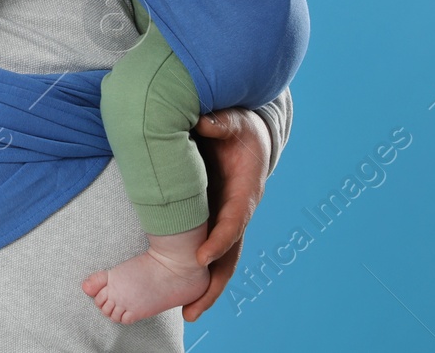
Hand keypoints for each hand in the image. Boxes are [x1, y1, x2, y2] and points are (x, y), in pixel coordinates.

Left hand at [180, 108, 271, 322]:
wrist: (251, 135)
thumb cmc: (242, 129)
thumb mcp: (235, 120)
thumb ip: (221, 123)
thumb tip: (203, 123)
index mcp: (245, 192)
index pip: (233, 222)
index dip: (218, 241)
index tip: (200, 259)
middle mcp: (239, 212)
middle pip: (230, 255)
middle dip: (214, 284)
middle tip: (193, 310)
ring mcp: (228, 220)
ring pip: (222, 260)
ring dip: (208, 288)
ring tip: (189, 314)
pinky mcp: (216, 221)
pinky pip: (209, 250)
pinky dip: (200, 272)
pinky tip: (183, 292)